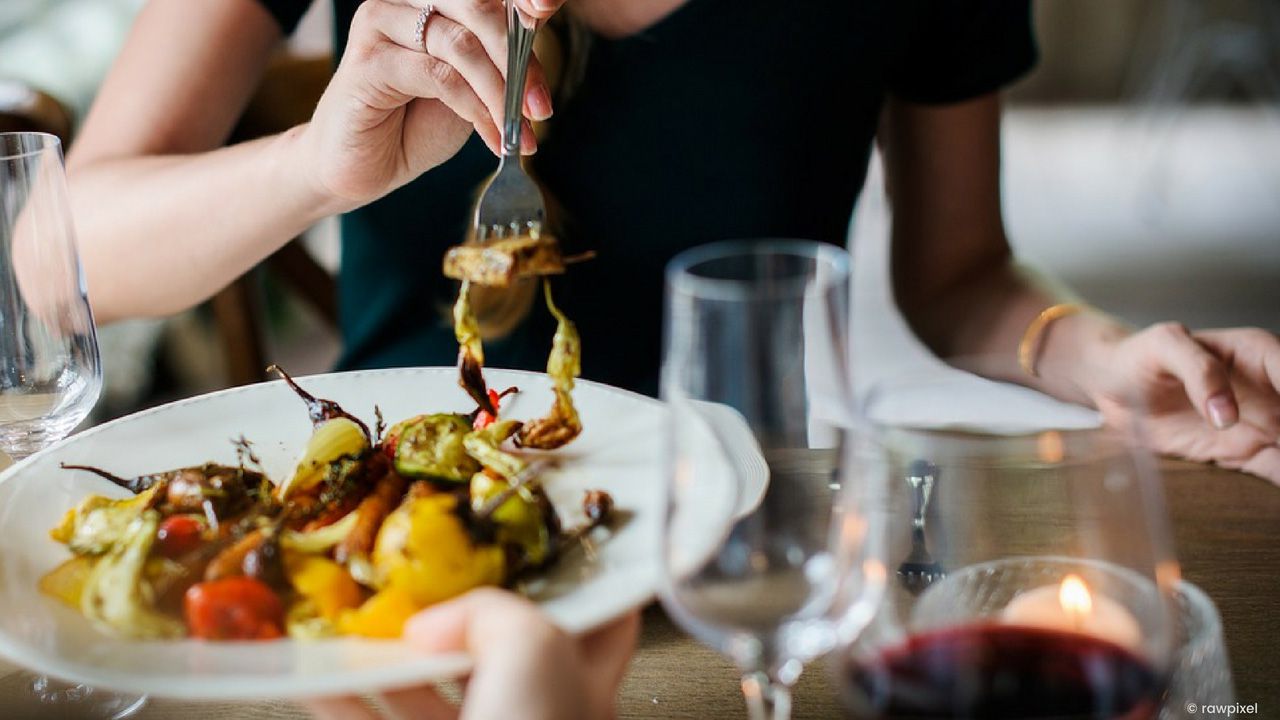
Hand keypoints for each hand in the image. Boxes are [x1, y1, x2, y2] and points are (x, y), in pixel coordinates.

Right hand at [298, 0, 566, 209]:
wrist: (362, 167)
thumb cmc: (415, 122)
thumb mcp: (472, 86)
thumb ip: (498, 57)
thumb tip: (538, 31)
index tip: (547, 8)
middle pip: (478, 6)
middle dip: (518, 59)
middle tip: (542, 107)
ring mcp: (381, 23)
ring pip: (462, 44)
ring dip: (501, 93)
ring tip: (521, 131)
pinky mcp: (368, 60)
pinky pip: (440, 77)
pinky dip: (475, 110)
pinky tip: (494, 138)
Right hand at [304, 589, 640, 719]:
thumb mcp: (534, 649)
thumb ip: (493, 612)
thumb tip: (438, 620)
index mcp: (584, 682)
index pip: (598, 619)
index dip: (575, 579)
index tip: (538, 542)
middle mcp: (536, 713)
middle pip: (495, 647)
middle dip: (453, 612)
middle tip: (418, 575)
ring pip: (428, 689)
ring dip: (385, 653)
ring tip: (352, 619)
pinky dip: (342, 699)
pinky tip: (315, 676)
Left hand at [1088, 323, 1279, 483]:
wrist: (1112, 384)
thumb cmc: (1140, 354)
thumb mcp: (1164, 346)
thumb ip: (1198, 370)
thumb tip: (1226, 414)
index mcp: (1259, 354)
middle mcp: (1271, 390)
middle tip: (1279, 448)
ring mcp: (1261, 424)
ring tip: (1279, 464)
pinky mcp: (1243, 452)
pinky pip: (1276, 470)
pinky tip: (1278, 485)